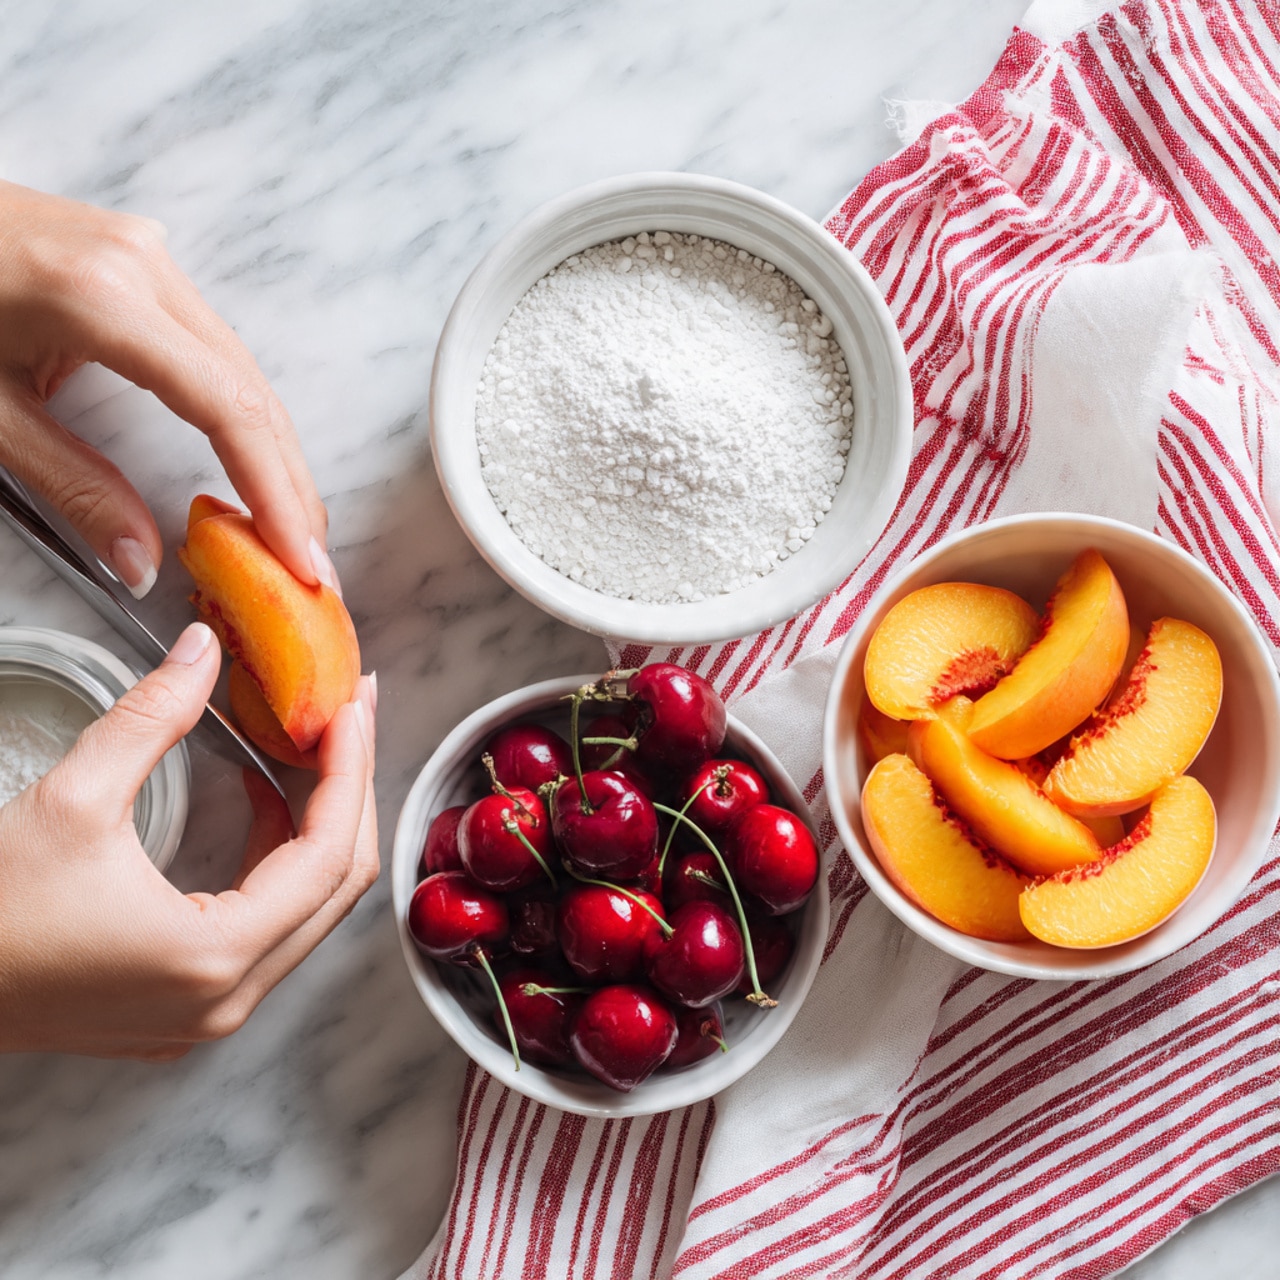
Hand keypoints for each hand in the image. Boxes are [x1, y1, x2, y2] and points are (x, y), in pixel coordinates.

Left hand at [0, 180, 334, 596]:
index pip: (226, 408)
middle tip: (310, 563)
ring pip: (243, 368)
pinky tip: (252, 461)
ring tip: (289, 526)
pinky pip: (215, 347)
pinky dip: (241, 413)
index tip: (299, 559)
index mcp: (99, 296)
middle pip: (252, 390)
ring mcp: (149, 254)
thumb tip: (142, 561)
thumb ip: (70, 486)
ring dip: (273, 453)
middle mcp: (143, 265)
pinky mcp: (144, 261)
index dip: (274, 492)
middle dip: (290, 485)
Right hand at [0, 623, 377, 1058]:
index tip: (353, 710)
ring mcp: (208, 1014)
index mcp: (215, 956)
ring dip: (318, 826)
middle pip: (336, 888)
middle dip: (350, 793)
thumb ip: (152, 716)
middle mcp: (228, 1000)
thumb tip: (203, 648)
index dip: (350, 772)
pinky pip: (268, 931)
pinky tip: (262, 802)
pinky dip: (279, 864)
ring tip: (315, 750)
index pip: (328, 855)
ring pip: (307, 910)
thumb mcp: (71, 799)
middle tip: (350, 720)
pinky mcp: (184, 1007)